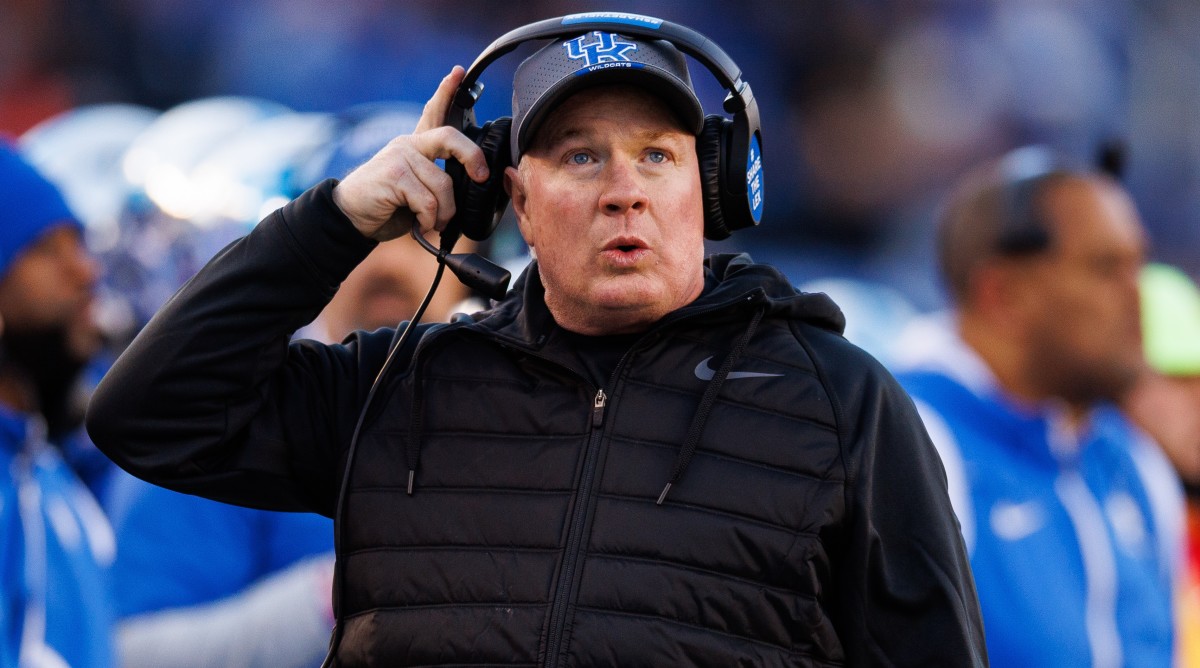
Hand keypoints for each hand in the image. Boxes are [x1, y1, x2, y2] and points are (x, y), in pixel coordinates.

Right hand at [332, 66, 489, 240]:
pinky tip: (420, 223)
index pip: (433, 112)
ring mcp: (400, 156)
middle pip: (451, 139)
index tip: (458, 72)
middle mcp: (408, 145)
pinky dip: (429, 219)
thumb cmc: (387, 205)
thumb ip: (435, 181)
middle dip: (472, 158)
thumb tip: (465, 187)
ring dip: (444, 212)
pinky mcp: (394, 174)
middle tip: (480, 176)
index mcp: (415, 146)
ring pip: (443, 185)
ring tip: (434, 221)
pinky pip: (428, 202)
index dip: (446, 91)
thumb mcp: (416, 190)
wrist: (350, 216)